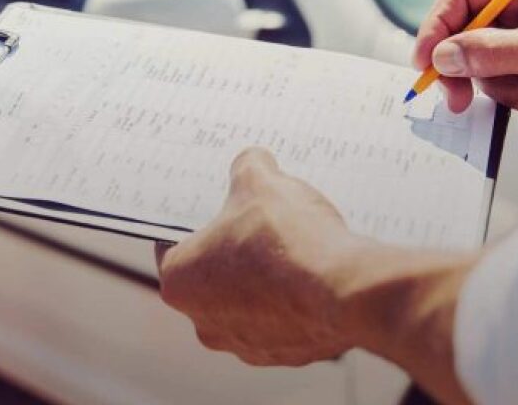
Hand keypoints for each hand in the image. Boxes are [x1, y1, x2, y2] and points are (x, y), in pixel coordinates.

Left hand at [155, 147, 362, 365]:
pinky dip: (294, 301)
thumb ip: (247, 167)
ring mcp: (245, 345)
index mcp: (179, 282)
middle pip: (212, 276)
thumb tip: (252, 162)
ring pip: (248, 302)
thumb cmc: (287, 238)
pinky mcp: (285, 355)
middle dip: (233, 250)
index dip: (196, 221)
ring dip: (264, 279)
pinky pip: (283, 320)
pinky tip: (313, 274)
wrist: (344, 291)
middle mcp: (204, 323)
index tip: (216, 208)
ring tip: (293, 247)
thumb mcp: (260, 181)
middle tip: (258, 222)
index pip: (172, 244)